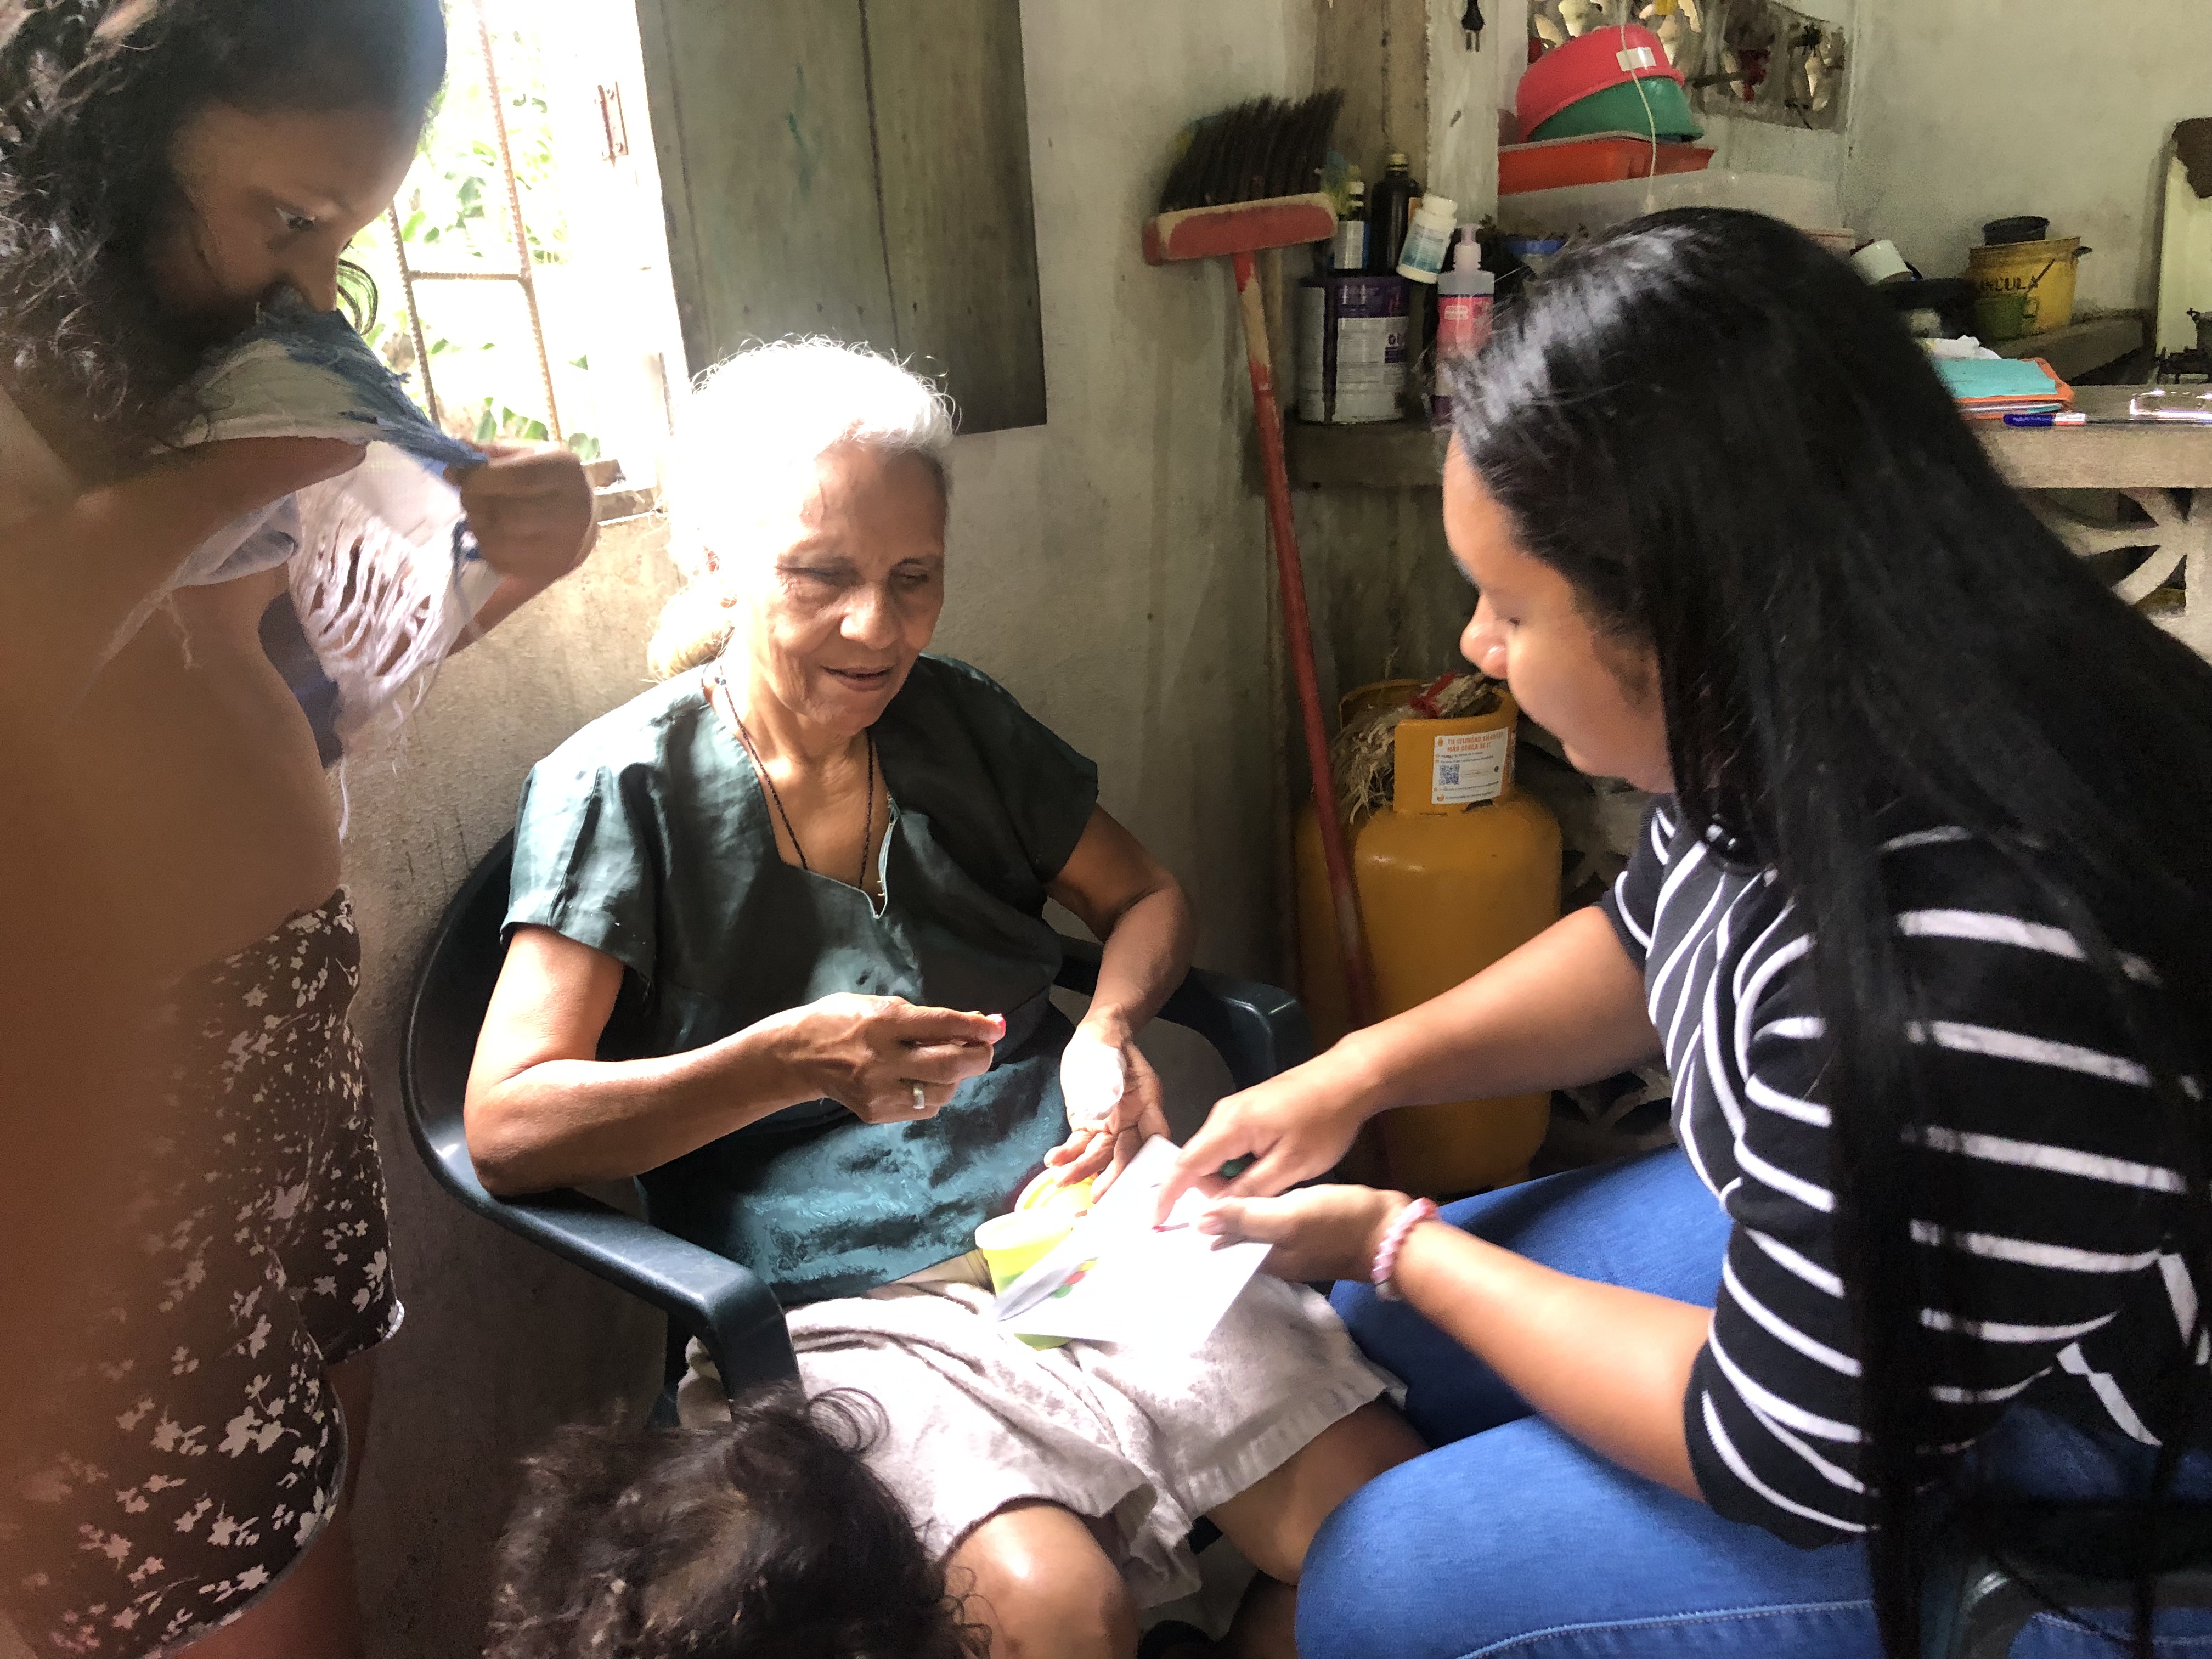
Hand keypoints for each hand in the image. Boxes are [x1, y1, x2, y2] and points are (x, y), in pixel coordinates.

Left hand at [450, 442, 595, 588]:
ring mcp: (563, 544)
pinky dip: (488, 549)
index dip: (477, 478)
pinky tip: (494, 536)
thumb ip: (490, 455)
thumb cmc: (547, 478)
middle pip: (506, 515)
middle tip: (470, 499)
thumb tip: (454, 465)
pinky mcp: (550, 567)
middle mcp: (570, 509)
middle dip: (475, 506)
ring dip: (479, 529)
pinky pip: (502, 562)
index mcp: (563, 471)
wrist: (582, 515)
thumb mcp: (526, 454)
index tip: (457, 475)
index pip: (513, 478)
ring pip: (501, 541)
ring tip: (481, 517)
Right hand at [762, 994, 1002, 1124]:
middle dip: (978, 1057)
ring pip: (942, 1092)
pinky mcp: (876, 1113)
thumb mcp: (881, 1005)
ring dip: (957, 1077)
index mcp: (883, 1024)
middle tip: (984, 1048)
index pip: (941, 1026)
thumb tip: (975, 1024)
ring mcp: (879, 1091)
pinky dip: (936, 1093)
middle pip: (949, 1066)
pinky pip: (924, 1108)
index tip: (997, 1027)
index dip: (976, 1028)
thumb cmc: (841, 1020)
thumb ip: (926, 1018)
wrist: (797, 1055)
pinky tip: (925, 1079)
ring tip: (948, 1062)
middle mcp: (882, 1060)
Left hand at [1043, 1031, 1167, 1195]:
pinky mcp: (1087, 1128)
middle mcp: (1132, 1121)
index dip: (1148, 1160)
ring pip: (1099, 1154)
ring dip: (1082, 1169)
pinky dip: (1066, 1156)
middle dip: (1112, 1176)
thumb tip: (1105, 1106)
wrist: (1096, 1039)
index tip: (1140, 1180)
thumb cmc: (1108, 1044)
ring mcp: (1109, 1127)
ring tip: (1062, 1179)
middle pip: (1126, 1153)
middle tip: (1099, 1195)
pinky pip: (1078, 1146)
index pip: (1153, 1136)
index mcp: (1148, 1103)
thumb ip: (1110, 1080)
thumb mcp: (1113, 1055)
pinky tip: (1053, 1161)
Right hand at [1153, 1048, 1376, 1222]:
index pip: (1186, 1165)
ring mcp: (1236, 1110)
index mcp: (1230, 1126)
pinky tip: (1266, 1173)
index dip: (1169, 1195)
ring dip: (1229, 1179)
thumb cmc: (1324, 1122)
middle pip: (1199, 1163)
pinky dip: (1239, 1166)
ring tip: (1264, 1190)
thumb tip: (1210, 1215)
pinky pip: (1230, 1146)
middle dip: (1212, 1192)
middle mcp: (1223, 1115)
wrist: (1350, 1078)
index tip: (1155, 1223)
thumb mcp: (1290, 1165)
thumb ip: (1248, 1191)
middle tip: (1245, 1209)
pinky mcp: (1249, 1111)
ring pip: (1216, 1156)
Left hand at [1197, 1184, 1411, 1284]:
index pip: (1223, 1247)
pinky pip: (1274, 1216)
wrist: (1391, 1229)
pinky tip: (1252, 1185)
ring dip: (1236, 1209)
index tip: (1179, 1207)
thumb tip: (1200, 1221)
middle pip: (1236, 1236)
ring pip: (1254, 1225)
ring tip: (1213, 1181)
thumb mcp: (1289, 1218)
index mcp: (1266, 1259)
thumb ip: (1246, 1218)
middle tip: (1190, 1187)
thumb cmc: (1340, 1223)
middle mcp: (1275, 1255)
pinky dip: (1259, 1204)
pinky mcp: (1309, 1226)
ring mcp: (1294, 1241)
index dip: (1203, 1227)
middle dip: (1216, 1218)